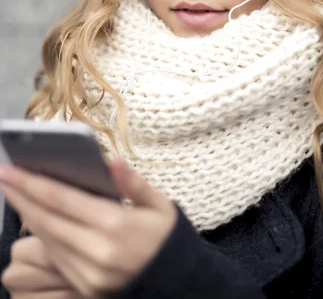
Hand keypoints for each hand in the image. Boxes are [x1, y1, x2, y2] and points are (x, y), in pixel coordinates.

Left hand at [0, 160, 177, 297]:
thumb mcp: (161, 205)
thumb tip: (113, 160)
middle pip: (47, 220)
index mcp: (117, 225)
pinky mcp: (85, 288)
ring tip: (15, 192)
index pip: (63, 200)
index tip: (12, 169)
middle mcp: (98, 252)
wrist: (181, 285)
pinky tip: (36, 218)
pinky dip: (43, 234)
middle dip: (21, 196)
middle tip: (4, 175)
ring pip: (47, 239)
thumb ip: (134, 183)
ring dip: (27, 215)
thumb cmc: (168, 238)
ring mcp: (89, 274)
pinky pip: (56, 257)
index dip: (33, 184)